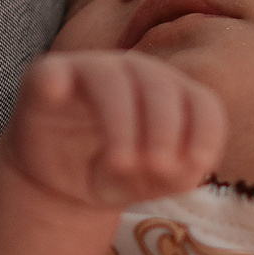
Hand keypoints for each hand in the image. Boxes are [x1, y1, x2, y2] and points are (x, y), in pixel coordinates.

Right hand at [2, 51, 225, 211]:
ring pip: (112, 78)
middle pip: (161, 86)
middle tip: (158, 166)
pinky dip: (56, 79)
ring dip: (123, 121)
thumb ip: (178, 175)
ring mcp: (91, 71)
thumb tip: (181, 162)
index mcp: (172, 95)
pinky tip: (57, 92)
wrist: (60, 184)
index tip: (197, 166)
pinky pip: (53, 70)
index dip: (205, 133)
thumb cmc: (116, 175)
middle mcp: (135, 73)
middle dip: (165, 129)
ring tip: (122, 163)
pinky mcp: (48, 79)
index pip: (202, 103)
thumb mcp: (152, 184)